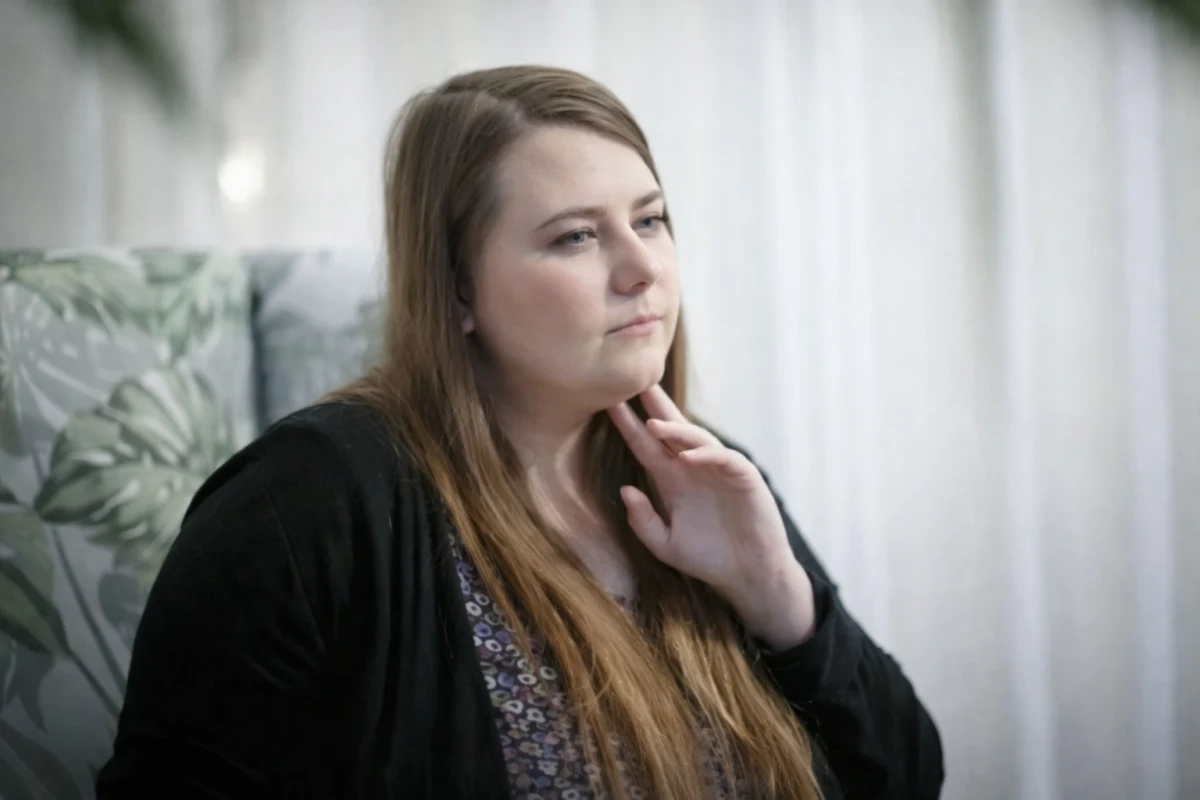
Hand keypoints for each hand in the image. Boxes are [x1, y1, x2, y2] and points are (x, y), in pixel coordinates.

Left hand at [606, 385, 816, 649]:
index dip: (629, 426)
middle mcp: (693, 468)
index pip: (647, 447)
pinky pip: (723, 459)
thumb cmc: (709, 558)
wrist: (748, 575)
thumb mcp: (666, 545)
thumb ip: (644, 521)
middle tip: (635, 383)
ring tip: (653, 424)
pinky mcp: (743, 478)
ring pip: (696, 440)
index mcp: (672, 480)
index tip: (608, 406)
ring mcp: (719, 470)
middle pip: (671, 430)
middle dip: (654, 407)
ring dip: (676, 431)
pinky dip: (706, 455)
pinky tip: (687, 456)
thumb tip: (625, 490)